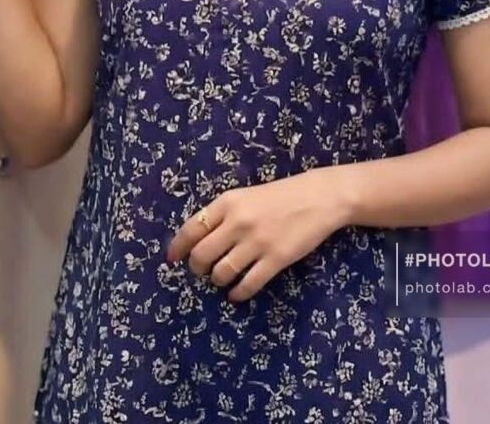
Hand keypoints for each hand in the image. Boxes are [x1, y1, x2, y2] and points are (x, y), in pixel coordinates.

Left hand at [165, 167, 353, 301]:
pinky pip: (247, 285)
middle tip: (201, 270)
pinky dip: (237, 293)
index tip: (172, 259)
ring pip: (222, 273)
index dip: (178, 247)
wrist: (317, 197)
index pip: (191, 229)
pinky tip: (236, 293)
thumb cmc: (279, 195)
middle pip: (201, 256)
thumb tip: (197, 240)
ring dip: (218, 280)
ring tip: (222, 278)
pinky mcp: (275, 260)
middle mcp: (237, 222)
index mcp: (227, 202)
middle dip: (197, 268)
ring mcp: (256, 243)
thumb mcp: (245, 197)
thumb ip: (222, 215)